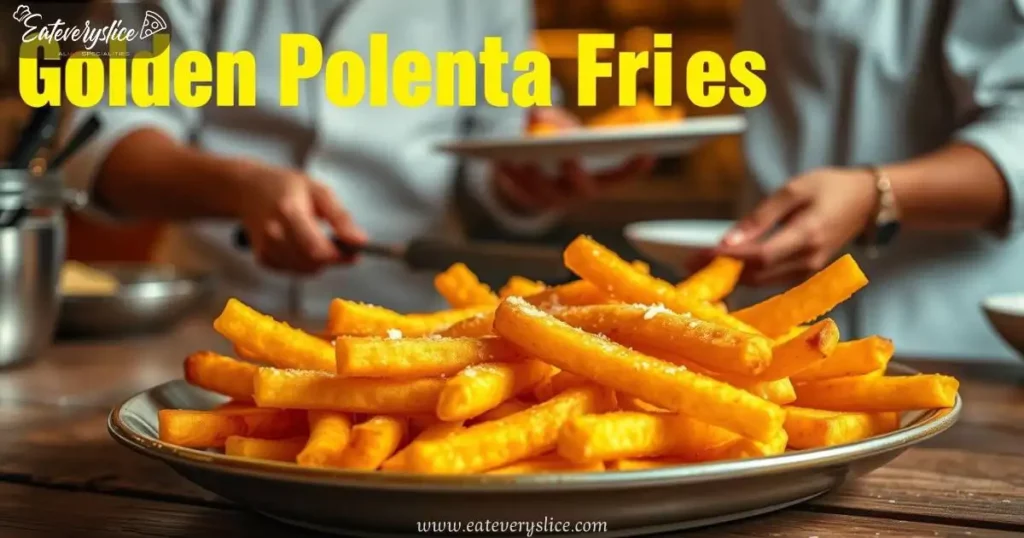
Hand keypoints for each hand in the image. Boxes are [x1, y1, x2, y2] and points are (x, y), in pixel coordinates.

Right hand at [229, 160, 366, 273]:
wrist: (249, 190)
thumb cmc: (287, 187)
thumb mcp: (320, 192)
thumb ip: (341, 218)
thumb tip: (360, 242)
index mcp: (289, 212)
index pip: (318, 249)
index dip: (340, 255)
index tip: (354, 251)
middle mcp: (274, 233)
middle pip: (313, 263)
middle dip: (332, 257)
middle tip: (337, 240)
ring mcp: (265, 248)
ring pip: (306, 270)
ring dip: (319, 260)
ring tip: (315, 236)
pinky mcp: (262, 259)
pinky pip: (295, 271)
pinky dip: (304, 263)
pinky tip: (300, 243)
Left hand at [492, 108, 653, 213]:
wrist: (533, 179)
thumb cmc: (560, 148)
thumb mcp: (563, 131)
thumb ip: (554, 121)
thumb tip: (534, 114)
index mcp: (597, 180)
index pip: (621, 177)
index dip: (635, 168)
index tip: (649, 152)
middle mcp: (578, 194)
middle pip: (582, 186)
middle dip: (575, 171)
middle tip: (569, 157)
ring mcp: (553, 200)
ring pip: (544, 190)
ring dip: (532, 173)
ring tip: (520, 155)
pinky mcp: (528, 201)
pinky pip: (519, 191)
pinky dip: (509, 175)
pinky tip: (500, 161)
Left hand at [711, 168, 877, 285]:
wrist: (868, 201)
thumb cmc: (831, 187)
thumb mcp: (793, 190)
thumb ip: (760, 217)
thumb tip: (728, 241)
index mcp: (807, 235)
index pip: (759, 256)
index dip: (726, 259)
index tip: (696, 256)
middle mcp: (808, 260)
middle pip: (756, 274)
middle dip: (720, 269)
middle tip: (687, 263)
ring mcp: (809, 271)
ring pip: (761, 281)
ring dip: (730, 275)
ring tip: (700, 266)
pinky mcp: (806, 274)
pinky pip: (770, 280)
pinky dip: (746, 274)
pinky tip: (727, 267)